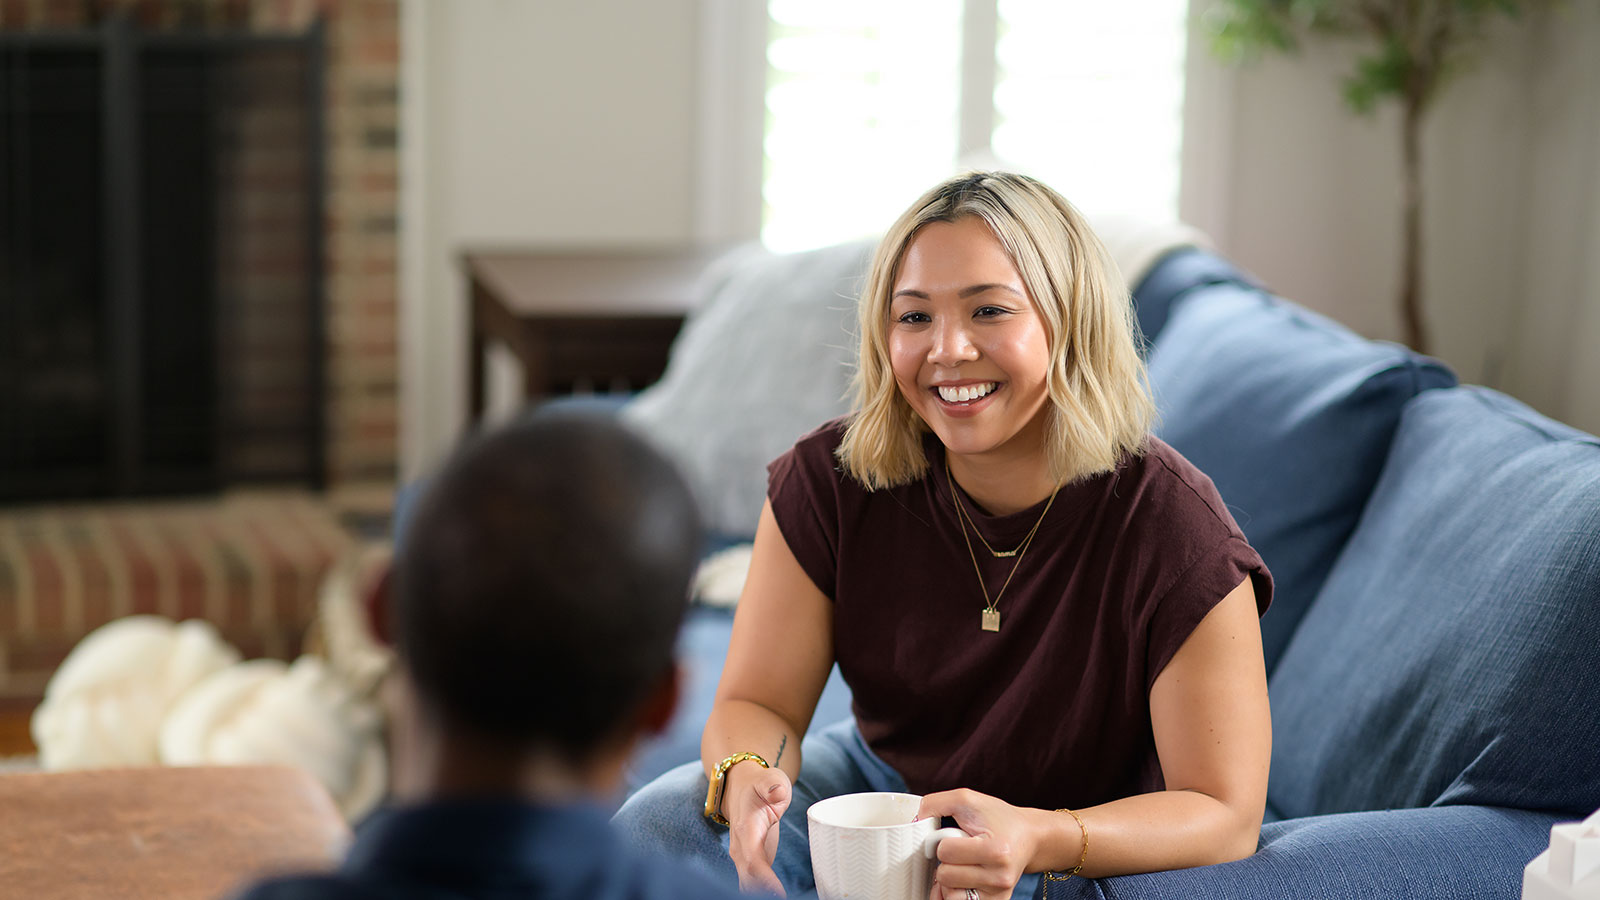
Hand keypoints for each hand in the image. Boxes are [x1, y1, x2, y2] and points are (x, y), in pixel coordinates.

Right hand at [724, 761, 792, 894]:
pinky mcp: (752, 864)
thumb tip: (777, 792)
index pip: (752, 860)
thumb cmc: (760, 786)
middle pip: (749, 879)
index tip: (779, 895)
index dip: (764, 879)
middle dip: (763, 894)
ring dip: (763, 895)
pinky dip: (765, 893)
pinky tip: (780, 898)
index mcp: (745, 830)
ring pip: (749, 885)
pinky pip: (756, 885)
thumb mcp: (770, 779)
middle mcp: (741, 848)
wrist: (741, 789)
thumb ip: (773, 784)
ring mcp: (745, 858)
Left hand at [917, 789, 1042, 899]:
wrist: (1028, 837)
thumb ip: (937, 803)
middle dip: (947, 861)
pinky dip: (955, 893)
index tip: (956, 836)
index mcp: (996, 851)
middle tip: (961, 851)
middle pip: (945, 875)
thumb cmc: (998, 818)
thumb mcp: (968, 800)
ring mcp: (998, 895)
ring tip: (963, 865)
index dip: (944, 841)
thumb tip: (915, 820)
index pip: (945, 852)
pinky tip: (963, 881)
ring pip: (949, 894)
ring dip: (949, 879)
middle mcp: (999, 877)